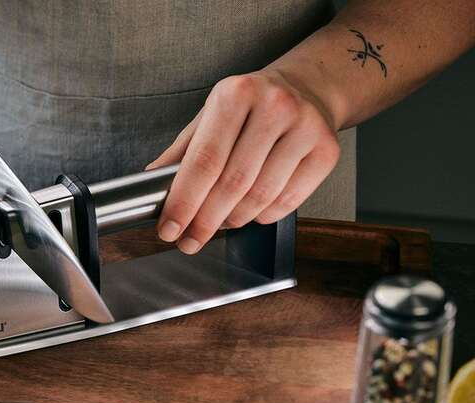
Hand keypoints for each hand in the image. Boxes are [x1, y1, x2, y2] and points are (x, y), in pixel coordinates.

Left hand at [148, 69, 339, 253]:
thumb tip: (151, 186)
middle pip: (232, 184)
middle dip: (204, 221)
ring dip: (233, 220)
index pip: (203, 161)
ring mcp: (305, 128)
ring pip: (260, 198)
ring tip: (219, 222)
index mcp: (235, 94)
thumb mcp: (209, 116)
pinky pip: (287, 202)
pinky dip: (262, 216)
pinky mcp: (326, 151)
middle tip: (189, 240)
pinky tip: (250, 210)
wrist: (306, 88)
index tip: (169, 228)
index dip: (183, 202)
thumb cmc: (250, 106)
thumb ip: (181, 152)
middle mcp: (274, 106)